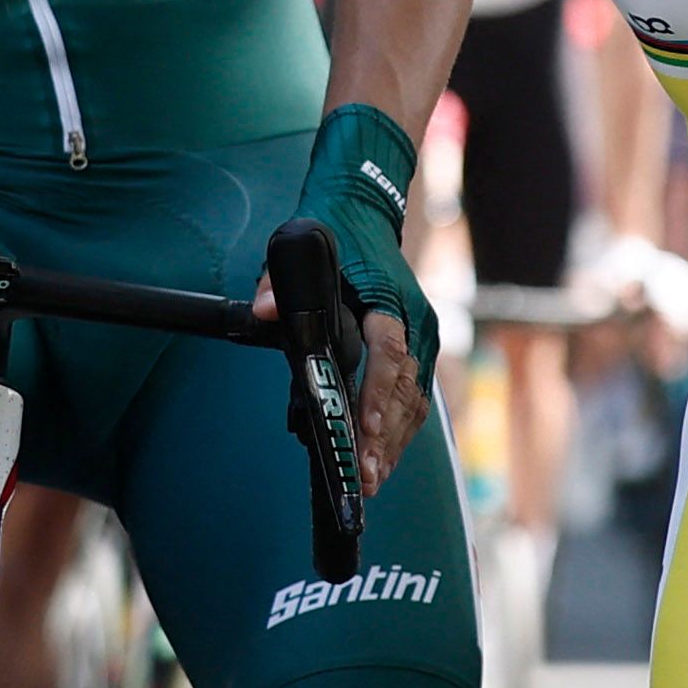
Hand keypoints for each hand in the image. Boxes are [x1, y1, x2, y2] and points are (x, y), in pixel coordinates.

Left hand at [262, 104, 442, 493]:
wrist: (366, 206)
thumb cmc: (333, 230)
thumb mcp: (298, 240)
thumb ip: (277, 278)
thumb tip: (265, 310)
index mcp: (390, 300)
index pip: (389, 355)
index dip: (379, 396)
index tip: (367, 430)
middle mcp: (415, 324)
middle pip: (406, 391)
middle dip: (386, 438)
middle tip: (364, 477)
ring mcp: (423, 339)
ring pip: (416, 403)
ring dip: (395, 444)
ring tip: (370, 481)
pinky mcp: (420, 351)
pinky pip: (415, 399)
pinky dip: (400, 432)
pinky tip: (381, 460)